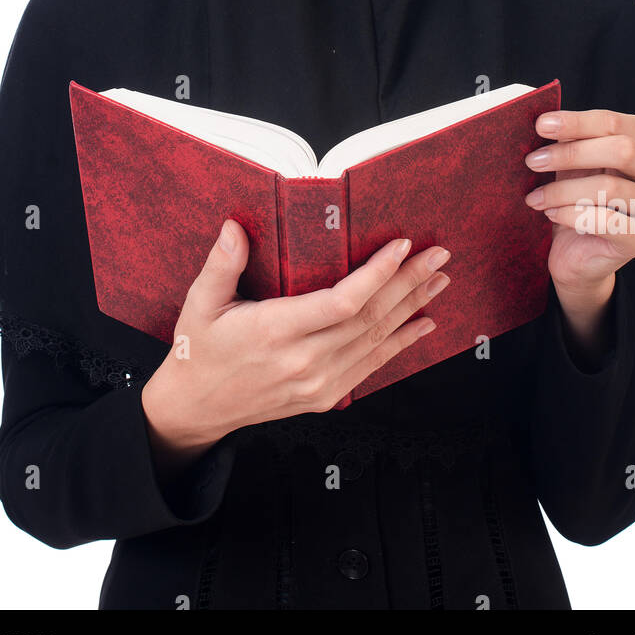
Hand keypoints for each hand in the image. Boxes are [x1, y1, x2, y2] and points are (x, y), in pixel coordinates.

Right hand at [141, 219, 450, 465]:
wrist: (196, 408)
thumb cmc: (199, 350)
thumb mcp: (200, 304)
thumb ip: (221, 264)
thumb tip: (234, 227)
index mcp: (274, 331)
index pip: (341, 302)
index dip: (377, 274)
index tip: (401, 246)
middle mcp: (303, 360)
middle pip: (369, 317)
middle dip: (408, 282)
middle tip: (437, 255)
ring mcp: (318, 383)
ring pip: (376, 340)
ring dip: (412, 308)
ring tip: (438, 281)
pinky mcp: (325, 396)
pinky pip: (371, 366)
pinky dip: (400, 343)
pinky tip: (422, 324)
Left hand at [523, 108, 634, 305]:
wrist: (576, 254)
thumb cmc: (575, 198)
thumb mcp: (571, 164)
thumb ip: (568, 140)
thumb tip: (544, 121)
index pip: (615, 123)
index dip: (577, 121)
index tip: (541, 124)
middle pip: (622, 150)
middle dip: (572, 153)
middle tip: (533, 161)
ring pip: (611, 187)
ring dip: (563, 190)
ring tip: (535, 197)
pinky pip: (606, 220)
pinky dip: (571, 215)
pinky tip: (550, 214)